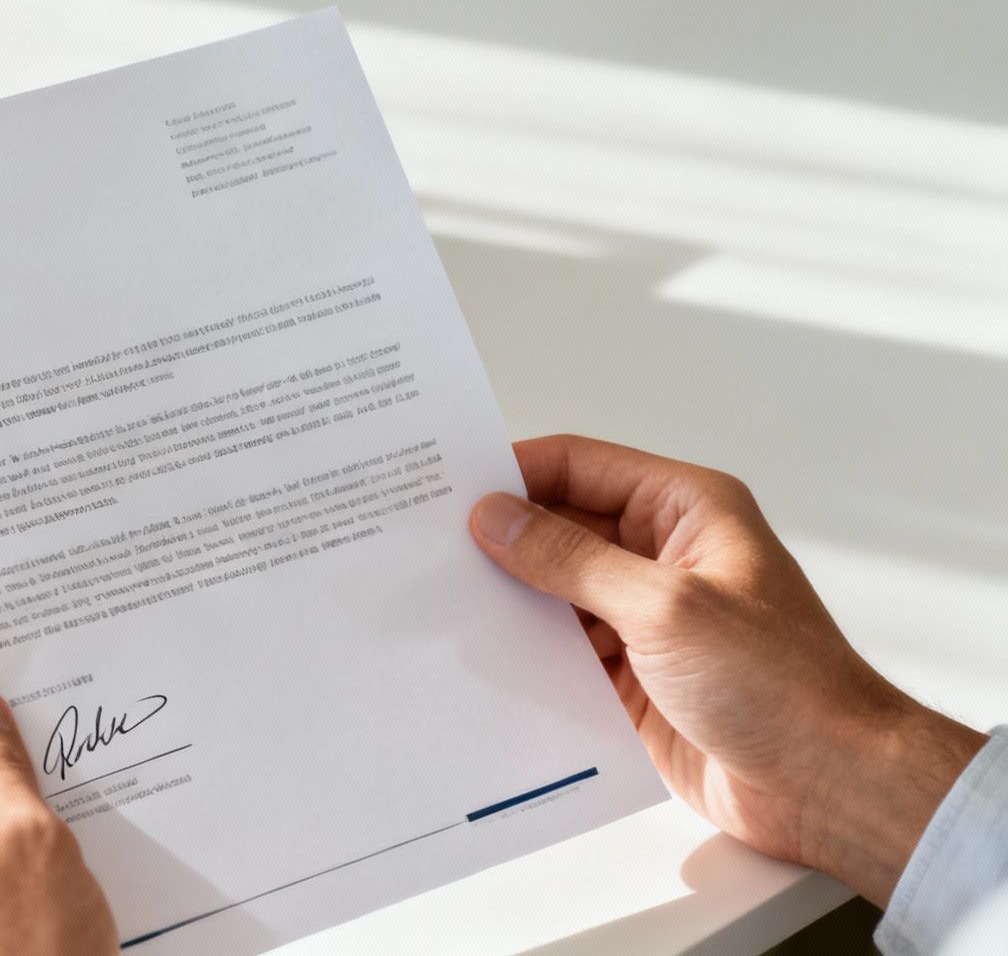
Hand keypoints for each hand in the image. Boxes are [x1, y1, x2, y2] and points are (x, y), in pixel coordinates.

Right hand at [470, 434, 984, 905]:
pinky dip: (524, 653)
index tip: (447, 488)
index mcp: (686, 510)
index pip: (579, 466)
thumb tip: (495, 518)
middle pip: (559, 527)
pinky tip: (480, 658)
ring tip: (440, 602)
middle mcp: (663, 555)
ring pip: (554, 591)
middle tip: (425, 546)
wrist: (827, 786)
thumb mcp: (664, 607)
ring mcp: (646, 617)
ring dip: (507, 599)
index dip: (513, 472)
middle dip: (499, 538)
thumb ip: (570, 560)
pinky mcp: (633, 676)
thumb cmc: (781, 684)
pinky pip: (561, 651)